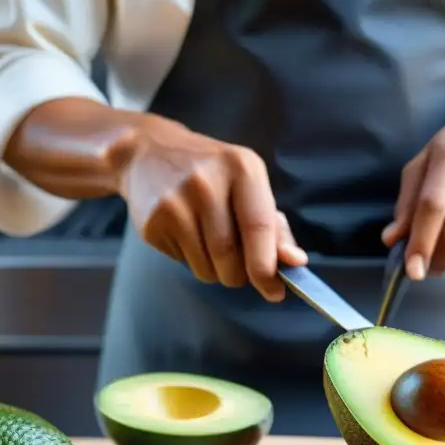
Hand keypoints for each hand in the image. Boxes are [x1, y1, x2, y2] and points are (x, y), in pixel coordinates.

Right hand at [117, 116, 305, 301]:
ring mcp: (175, 203)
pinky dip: (193, 261)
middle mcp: (206, 183)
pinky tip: (186, 234)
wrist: (148, 153)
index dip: (266, 267)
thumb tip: (297, 262)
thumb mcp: (249, 187)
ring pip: (208, 269)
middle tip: (236, 261)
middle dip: (239, 274)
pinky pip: (184, 264)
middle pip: (231, 258)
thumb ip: (276, 228)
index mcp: (242, 169)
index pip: (258, 228)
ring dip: (216, 271)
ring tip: (209, 241)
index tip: (275, 291)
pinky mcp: (153, 223)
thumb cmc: (213, 175)